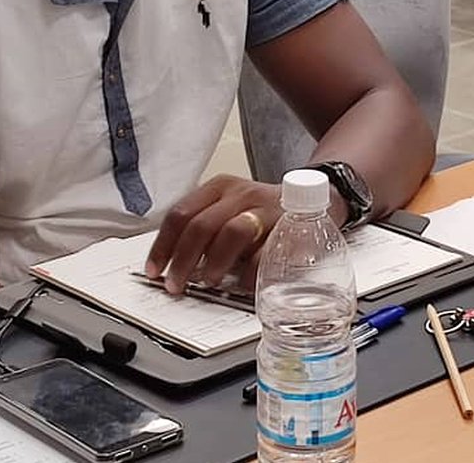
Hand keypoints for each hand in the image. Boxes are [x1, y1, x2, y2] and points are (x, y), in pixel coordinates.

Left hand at [144, 175, 282, 293]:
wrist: (318, 199)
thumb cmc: (264, 213)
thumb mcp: (231, 210)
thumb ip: (206, 233)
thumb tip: (173, 267)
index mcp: (220, 187)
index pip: (180, 214)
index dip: (163, 246)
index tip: (155, 271)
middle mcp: (242, 194)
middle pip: (202, 224)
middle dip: (183, 259)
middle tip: (175, 284)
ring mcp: (266, 210)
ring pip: (232, 232)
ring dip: (215, 262)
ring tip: (208, 281)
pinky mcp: (289, 229)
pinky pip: (265, 253)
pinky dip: (249, 274)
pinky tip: (241, 286)